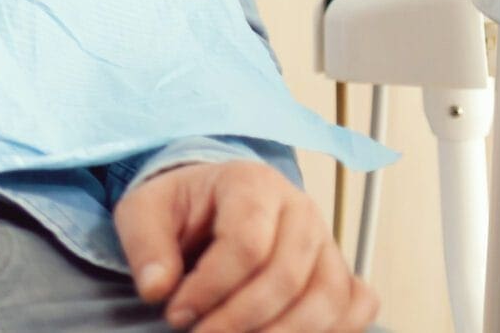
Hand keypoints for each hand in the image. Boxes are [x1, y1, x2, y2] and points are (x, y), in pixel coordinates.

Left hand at [116, 159, 376, 332]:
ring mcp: (326, 242)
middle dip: (240, 319)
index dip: (211, 288)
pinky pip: (355, 308)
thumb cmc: (180, 209)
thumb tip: (157, 289)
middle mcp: (299, 209)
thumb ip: (146, 247)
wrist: (209, 203)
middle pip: (286, 277)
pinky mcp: (339, 272)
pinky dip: (331, 332)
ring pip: (326, 299)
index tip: (177, 313)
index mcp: (251, 182)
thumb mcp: (143, 213)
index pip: (246, 243)